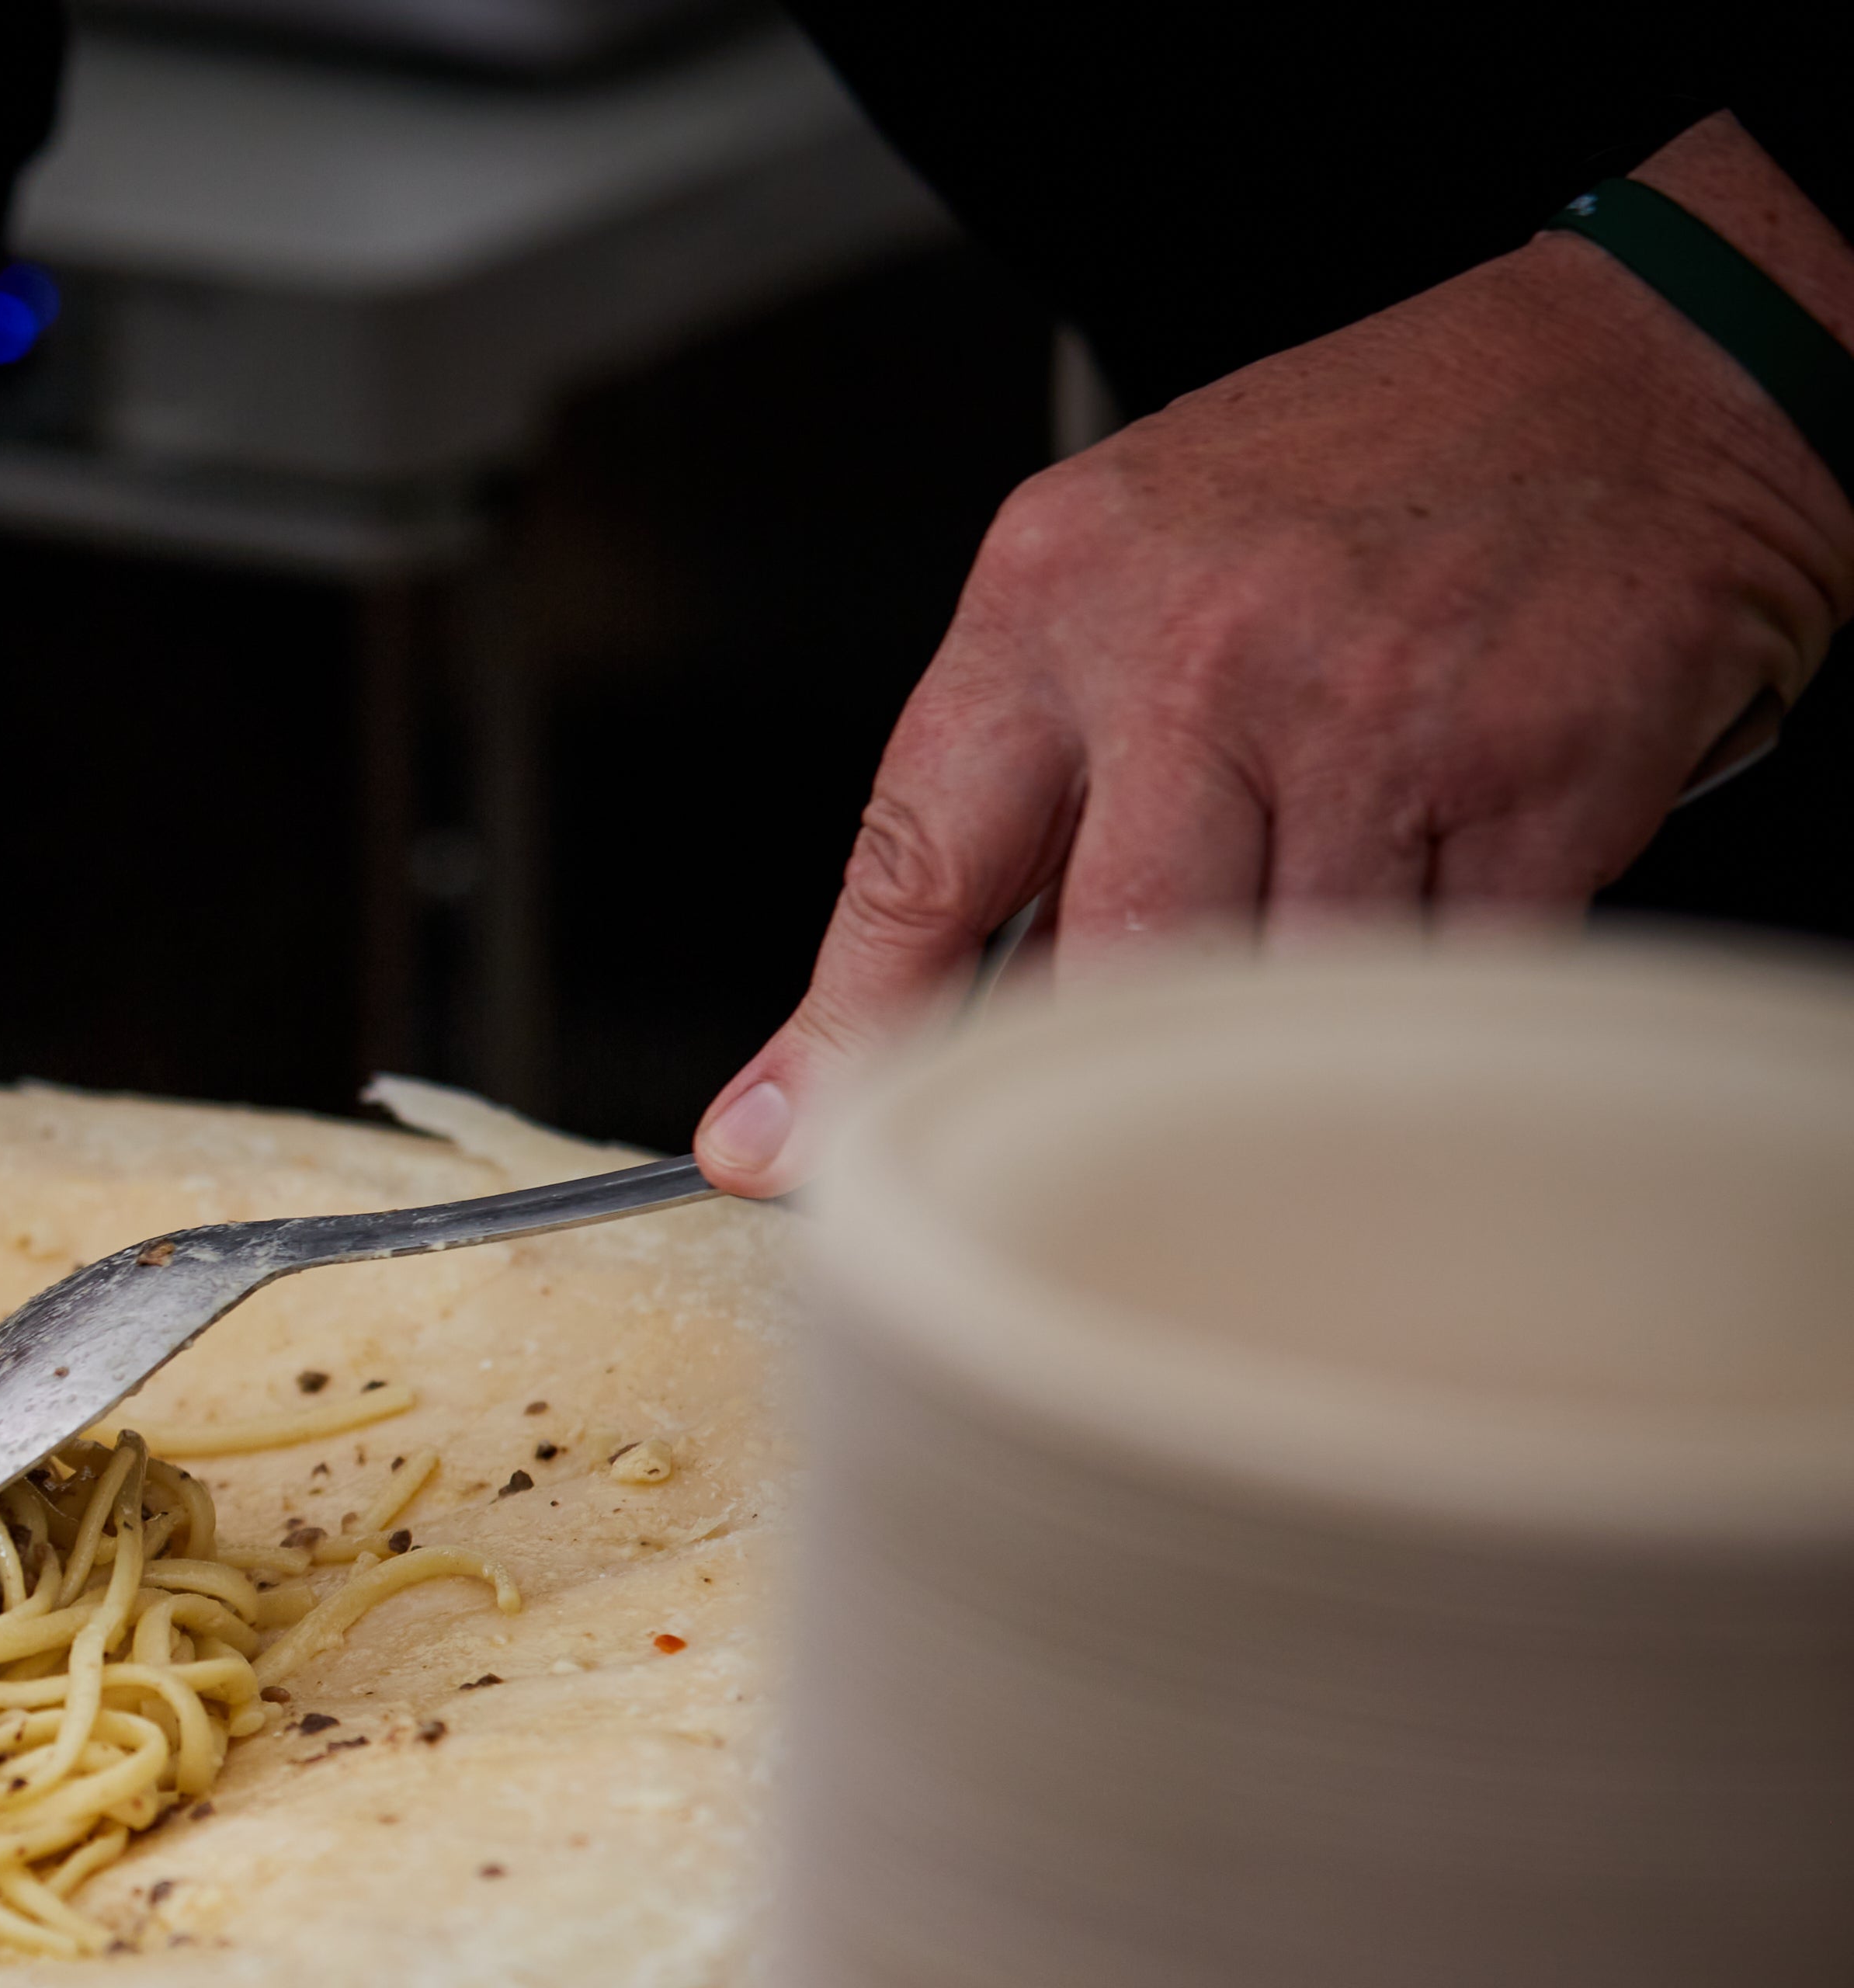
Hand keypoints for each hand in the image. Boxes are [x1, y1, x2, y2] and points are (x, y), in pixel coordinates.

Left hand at [697, 115, 1853, 1194]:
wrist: (1647, 374)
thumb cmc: (1370, 481)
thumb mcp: (1129, 576)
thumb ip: (999, 798)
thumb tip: (856, 1040)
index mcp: (1056, 595)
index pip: (910, 865)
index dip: (850, 1038)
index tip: (800, 1153)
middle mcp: (1196, 651)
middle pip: (1098, 968)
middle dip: (1099, 1070)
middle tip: (1110, 1119)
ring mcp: (1370, 717)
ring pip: (1270, 999)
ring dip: (1283, 1030)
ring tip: (1316, 935)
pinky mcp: (1531, 779)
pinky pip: (1433, 983)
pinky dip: (1422, 989)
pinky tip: (1438, 893)